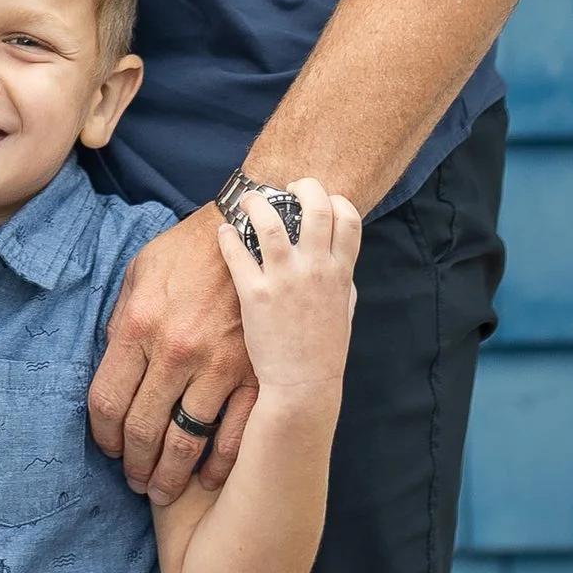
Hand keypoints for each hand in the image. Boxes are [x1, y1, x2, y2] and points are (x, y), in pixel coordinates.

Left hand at [88, 207, 257, 504]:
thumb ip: (121, 323)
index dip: (104, 435)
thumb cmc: (188, 253)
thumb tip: (111, 368)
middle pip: (143, 430)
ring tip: (162, 490)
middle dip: (134, 466)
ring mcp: (217, 365)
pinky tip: (207, 478)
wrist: (250, 231)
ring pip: (186, 443)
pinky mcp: (254, 373)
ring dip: (170, 476)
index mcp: (138, 325)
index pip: (107, 401)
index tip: (108, 449)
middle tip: (134, 481)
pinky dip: (218, 466)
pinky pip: (233, 436)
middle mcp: (175, 351)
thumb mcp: (139, 274)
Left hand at [217, 177, 361, 417]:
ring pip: (272, 222)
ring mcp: (286, 280)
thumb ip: (343, 283)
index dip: (334, 199)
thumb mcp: (344, 312)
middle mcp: (316, 270)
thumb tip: (340, 263)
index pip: (348, 217)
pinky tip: (224, 233)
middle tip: (286, 188)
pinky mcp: (256, 294)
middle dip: (303, 187)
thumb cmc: (324, 352)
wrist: (303, 386)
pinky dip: (229, 237)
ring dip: (258, 203)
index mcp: (340, 273)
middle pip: (316, 206)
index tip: (318, 198)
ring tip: (248, 201)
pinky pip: (238, 253)